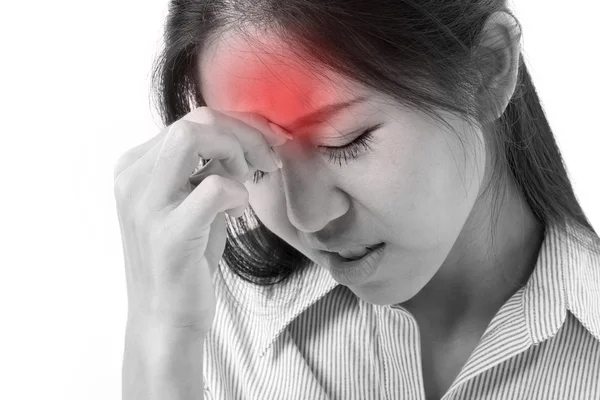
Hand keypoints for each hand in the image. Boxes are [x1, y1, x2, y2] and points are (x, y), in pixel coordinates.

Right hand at [113, 106, 288, 329]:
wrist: (165, 316)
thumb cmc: (184, 257)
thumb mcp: (189, 200)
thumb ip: (204, 165)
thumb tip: (244, 135)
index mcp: (134, 166)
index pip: (192, 121)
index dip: (239, 126)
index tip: (267, 144)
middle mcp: (132, 178)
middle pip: (196, 121)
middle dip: (244, 134)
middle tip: (265, 162)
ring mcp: (146, 205)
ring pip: (195, 137)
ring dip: (237, 154)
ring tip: (245, 182)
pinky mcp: (169, 234)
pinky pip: (214, 187)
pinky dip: (237, 193)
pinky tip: (235, 212)